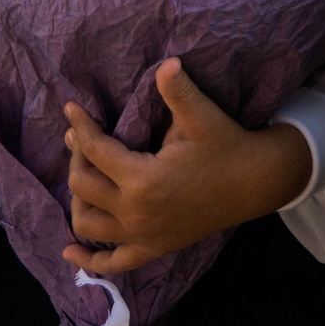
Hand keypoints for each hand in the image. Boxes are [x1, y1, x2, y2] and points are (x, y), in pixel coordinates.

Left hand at [60, 58, 311, 274]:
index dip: (80, 126)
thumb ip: (178, 90)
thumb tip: (167, 61)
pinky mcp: (154, 248)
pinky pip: (113, 264)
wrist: (255, 183)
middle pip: (82, 186)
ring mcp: (143, 236)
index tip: (71, 108)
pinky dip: (89, 261)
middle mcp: (136, 213)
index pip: (95, 150)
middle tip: (83, 137)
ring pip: (88, 225)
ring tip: (84, 175)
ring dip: (78, 201)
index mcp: (143, 180)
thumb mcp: (202, 116)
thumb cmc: (226, 145)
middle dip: (77, 158)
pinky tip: (70, 252)